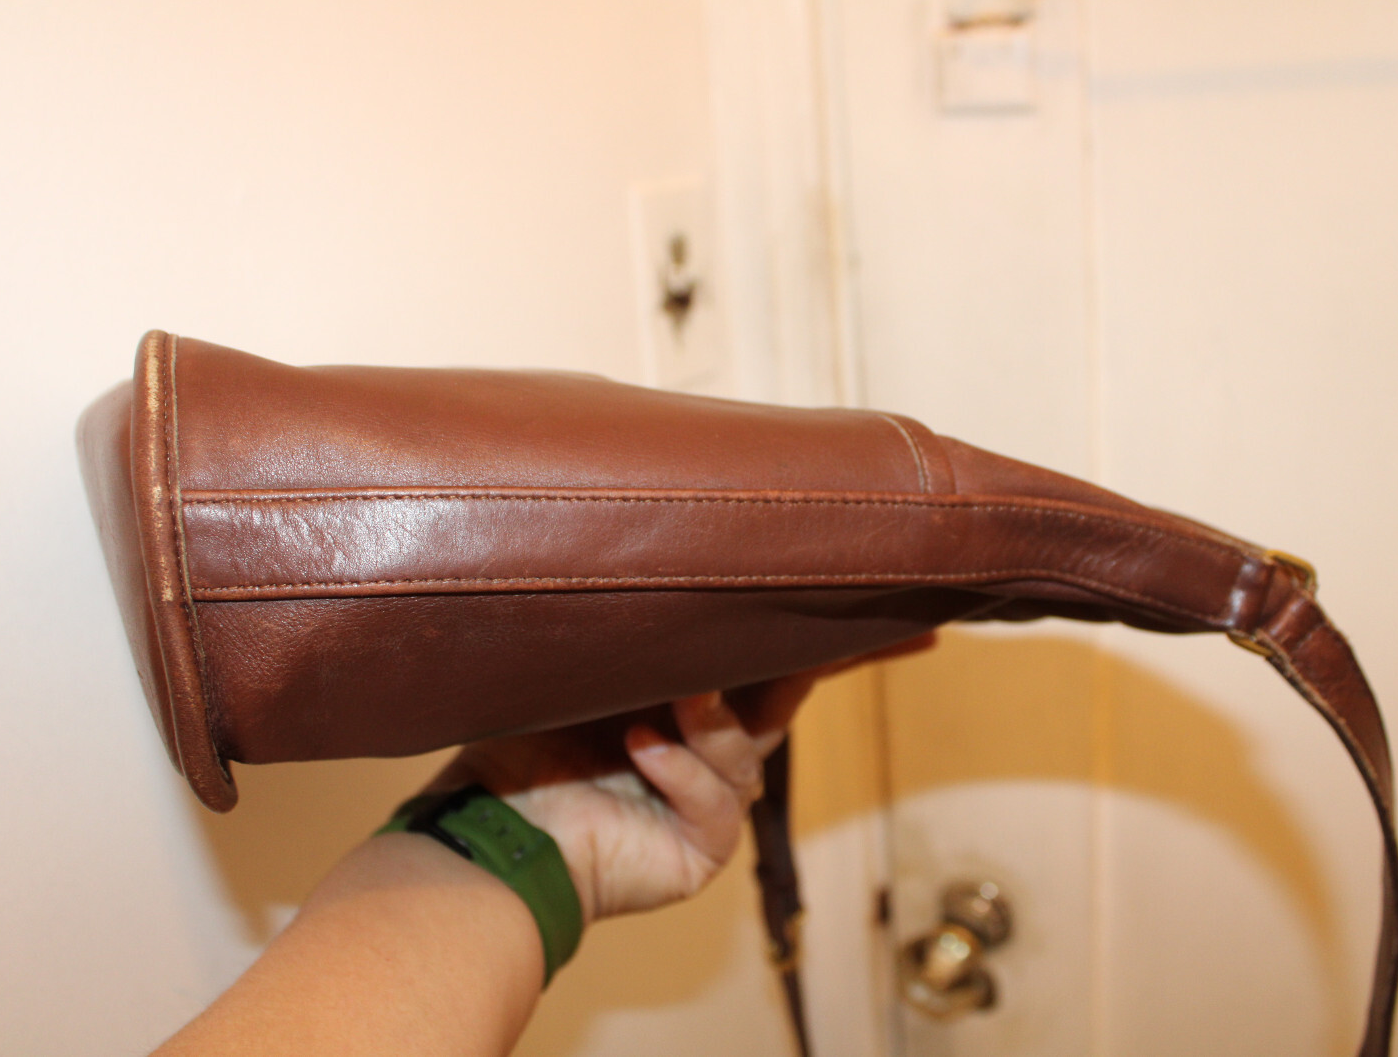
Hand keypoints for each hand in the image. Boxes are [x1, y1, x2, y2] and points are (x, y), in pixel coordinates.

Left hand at [420, 633, 937, 924]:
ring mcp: (709, 800)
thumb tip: (691, 550)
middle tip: (862, 627)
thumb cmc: (524, 737)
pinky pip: (716, 800)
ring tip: (669, 703)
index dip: (837, 639)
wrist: (490, 825)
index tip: (908, 614)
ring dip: (709, 723)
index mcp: (686, 695)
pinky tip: (641, 748)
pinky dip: (679, 769)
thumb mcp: (593, 664)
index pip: (770, 660)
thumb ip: (650, 627)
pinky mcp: (702, 847)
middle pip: (788, 697)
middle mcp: (707, 745)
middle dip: (821, 663)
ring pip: (746, 748)